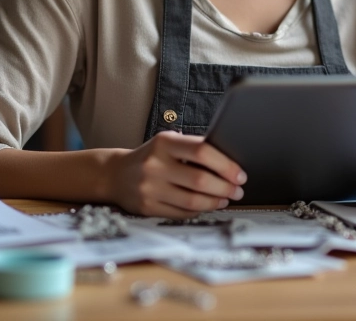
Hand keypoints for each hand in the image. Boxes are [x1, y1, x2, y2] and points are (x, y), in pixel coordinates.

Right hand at [107, 131, 245, 217]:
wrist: (115, 174)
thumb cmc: (151, 156)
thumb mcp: (168, 143)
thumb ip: (192, 148)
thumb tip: (229, 162)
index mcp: (164, 142)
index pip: (202, 151)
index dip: (225, 164)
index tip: (240, 173)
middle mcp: (155, 164)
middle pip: (200, 180)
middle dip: (225, 187)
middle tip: (239, 189)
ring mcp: (149, 188)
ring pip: (192, 201)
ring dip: (215, 201)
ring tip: (226, 198)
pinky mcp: (147, 207)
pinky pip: (181, 213)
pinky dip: (199, 211)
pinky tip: (209, 206)